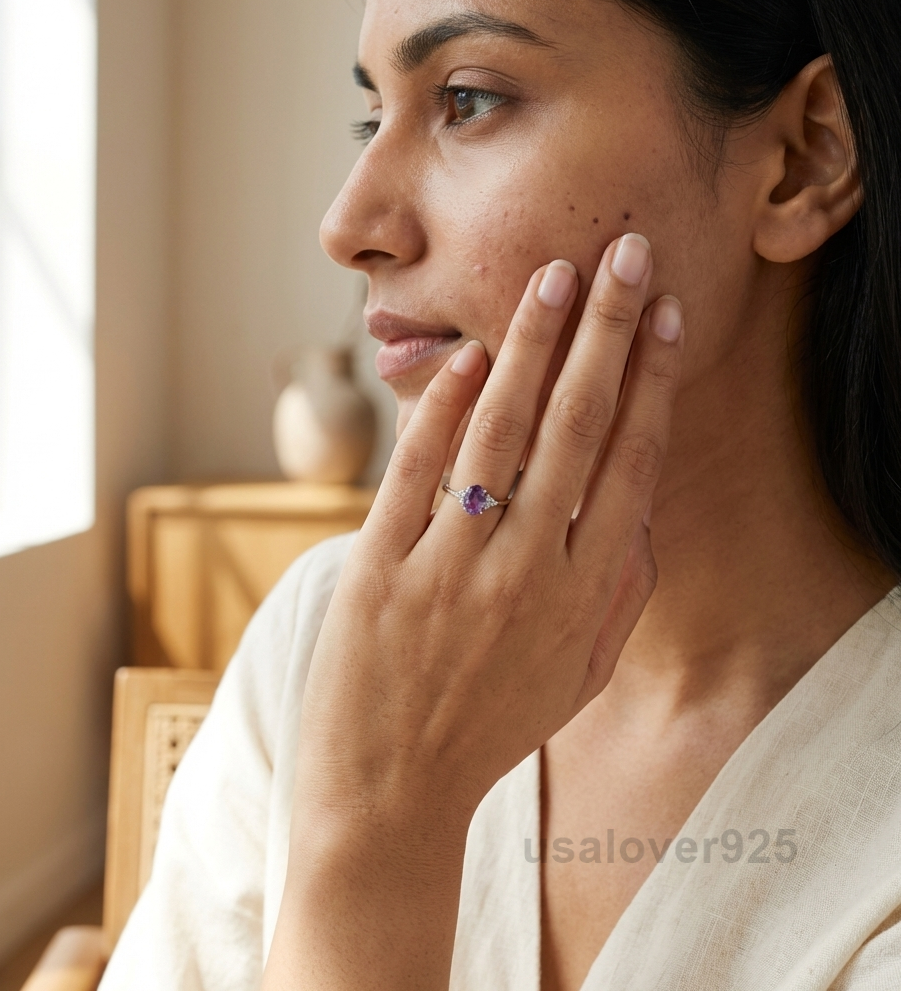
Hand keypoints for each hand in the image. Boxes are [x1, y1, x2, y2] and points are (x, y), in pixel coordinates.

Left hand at [264, 235, 682, 990]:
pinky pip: (417, 473)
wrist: (391, 792)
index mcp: (584, 597)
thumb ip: (621, 595)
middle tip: (624, 255)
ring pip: (500, 434)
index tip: (664, 315)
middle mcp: (527, 573)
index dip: (651, 381)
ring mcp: (451, 569)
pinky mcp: (381, 570)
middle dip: (606, 332)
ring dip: (531, 346)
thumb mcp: (579, 677)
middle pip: (576, 428)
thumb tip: (642, 509)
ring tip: (552, 277)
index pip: (631, 463)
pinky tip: (464, 355)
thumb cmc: (488, 728)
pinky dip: (440, 408)